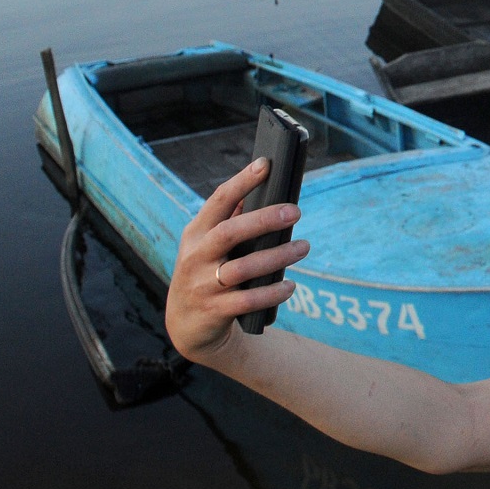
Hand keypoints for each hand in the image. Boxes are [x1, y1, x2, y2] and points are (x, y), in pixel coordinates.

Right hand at [165, 158, 308, 366]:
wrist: (186, 325)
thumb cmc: (206, 272)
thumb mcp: (208, 244)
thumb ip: (231, 218)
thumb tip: (266, 187)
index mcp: (196, 233)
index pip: (218, 201)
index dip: (242, 181)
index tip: (266, 164)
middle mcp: (196, 256)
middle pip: (230, 232)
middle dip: (264, 220)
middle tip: (296, 211)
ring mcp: (203, 285)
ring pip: (243, 268)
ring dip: (277, 257)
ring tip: (304, 247)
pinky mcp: (214, 311)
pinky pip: (248, 301)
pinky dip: (272, 292)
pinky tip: (290, 285)